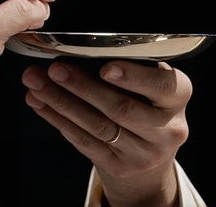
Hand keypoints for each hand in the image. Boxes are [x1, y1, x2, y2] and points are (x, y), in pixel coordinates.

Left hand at [22, 60, 191, 206]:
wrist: (149, 157)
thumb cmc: (145, 104)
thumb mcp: (151, 85)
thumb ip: (129, 68)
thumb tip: (79, 49)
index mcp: (178, 96)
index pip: (163, 86)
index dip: (133, 77)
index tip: (105, 68)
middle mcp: (167, 128)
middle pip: (121, 107)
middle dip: (83, 87)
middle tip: (55, 69)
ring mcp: (143, 152)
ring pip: (97, 125)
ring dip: (62, 102)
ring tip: (36, 83)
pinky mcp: (119, 166)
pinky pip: (84, 141)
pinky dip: (58, 119)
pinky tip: (40, 103)